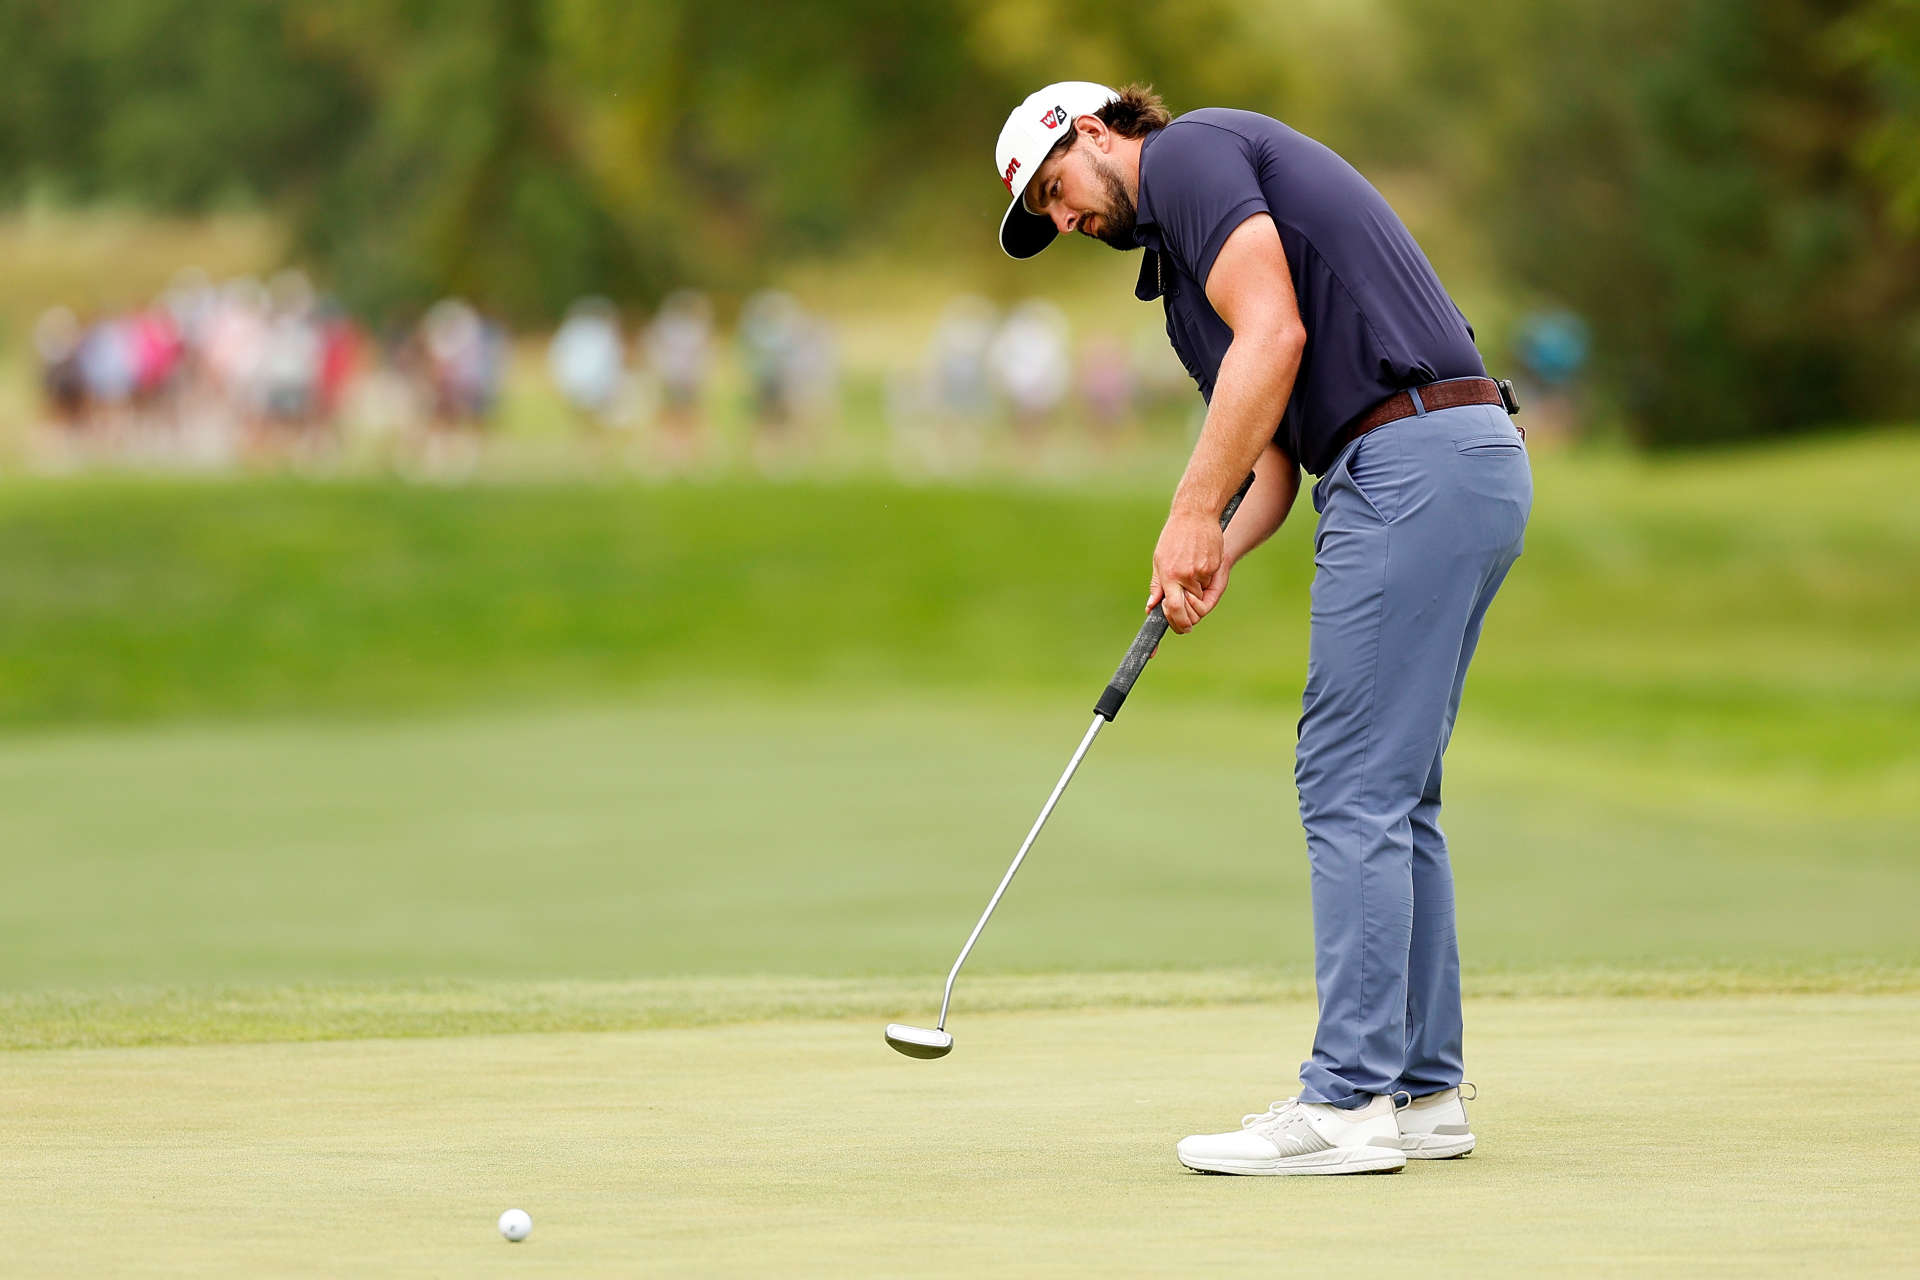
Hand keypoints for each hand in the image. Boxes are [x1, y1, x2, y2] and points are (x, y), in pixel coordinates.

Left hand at [1146, 509, 1230, 634]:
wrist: (1196, 515)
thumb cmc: (1175, 536)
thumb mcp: (1160, 559)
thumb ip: (1158, 586)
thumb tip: (1151, 607)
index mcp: (1169, 575)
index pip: (1174, 609)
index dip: (1178, 622)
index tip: (1180, 626)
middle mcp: (1185, 576)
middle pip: (1191, 611)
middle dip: (1189, 615)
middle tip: (1185, 610)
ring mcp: (1202, 572)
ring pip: (1202, 599)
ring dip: (1197, 596)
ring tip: (1192, 578)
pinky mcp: (1214, 567)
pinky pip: (1210, 586)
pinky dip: (1206, 583)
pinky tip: (1200, 566)